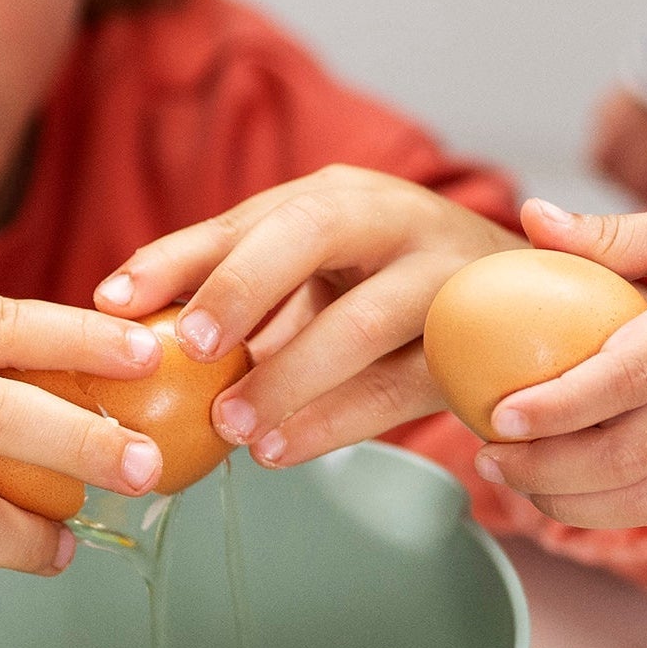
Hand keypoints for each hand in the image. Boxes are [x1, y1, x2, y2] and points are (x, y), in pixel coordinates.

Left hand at [94, 165, 523, 467]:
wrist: (534, 302)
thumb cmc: (397, 293)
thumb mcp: (321, 279)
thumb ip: (248, 298)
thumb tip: (139, 337)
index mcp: (333, 196)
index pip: (243, 220)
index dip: (175, 258)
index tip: (112, 301)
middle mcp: (389, 215)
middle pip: (307, 234)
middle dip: (241, 287)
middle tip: (190, 348)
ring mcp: (441, 272)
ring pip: (358, 319)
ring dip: (288, 377)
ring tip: (231, 428)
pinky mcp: (478, 338)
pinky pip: (400, 384)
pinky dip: (337, 422)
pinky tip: (284, 451)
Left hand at [474, 197, 646, 527]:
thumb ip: (614, 235)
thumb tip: (532, 218)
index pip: (629, 377)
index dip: (561, 406)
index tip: (501, 414)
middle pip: (626, 452)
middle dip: (543, 466)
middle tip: (484, 455)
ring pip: (640, 493)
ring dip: (563, 499)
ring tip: (504, 476)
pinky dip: (599, 511)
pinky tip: (552, 492)